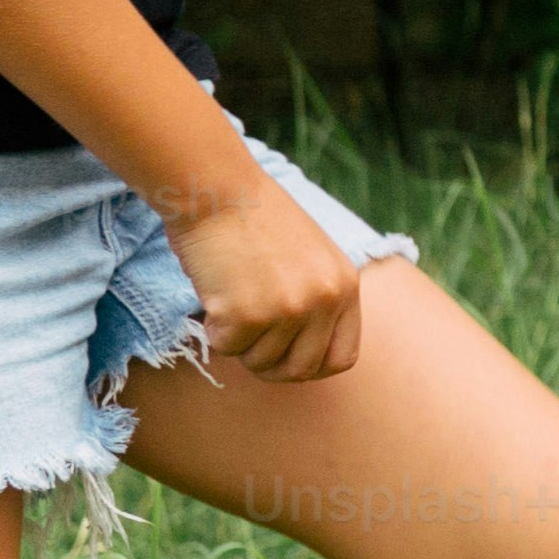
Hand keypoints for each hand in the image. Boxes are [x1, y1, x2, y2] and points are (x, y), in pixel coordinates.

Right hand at [162, 171, 366, 388]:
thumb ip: (317, 298)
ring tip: (232, 296)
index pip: (343, 358)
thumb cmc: (256, 217)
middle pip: (300, 370)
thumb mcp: (312, 256)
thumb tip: (301, 349)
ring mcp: (288, 309)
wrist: (219, 188)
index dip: (311, 365)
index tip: (286, 356)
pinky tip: (215, 291)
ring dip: (238, 340)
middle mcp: (323, 300)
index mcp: (344, 285)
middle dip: (270, 365)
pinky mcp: (247, 314)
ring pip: (258, 362)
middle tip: (248, 339)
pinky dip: (213, 328)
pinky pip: (227, 347)